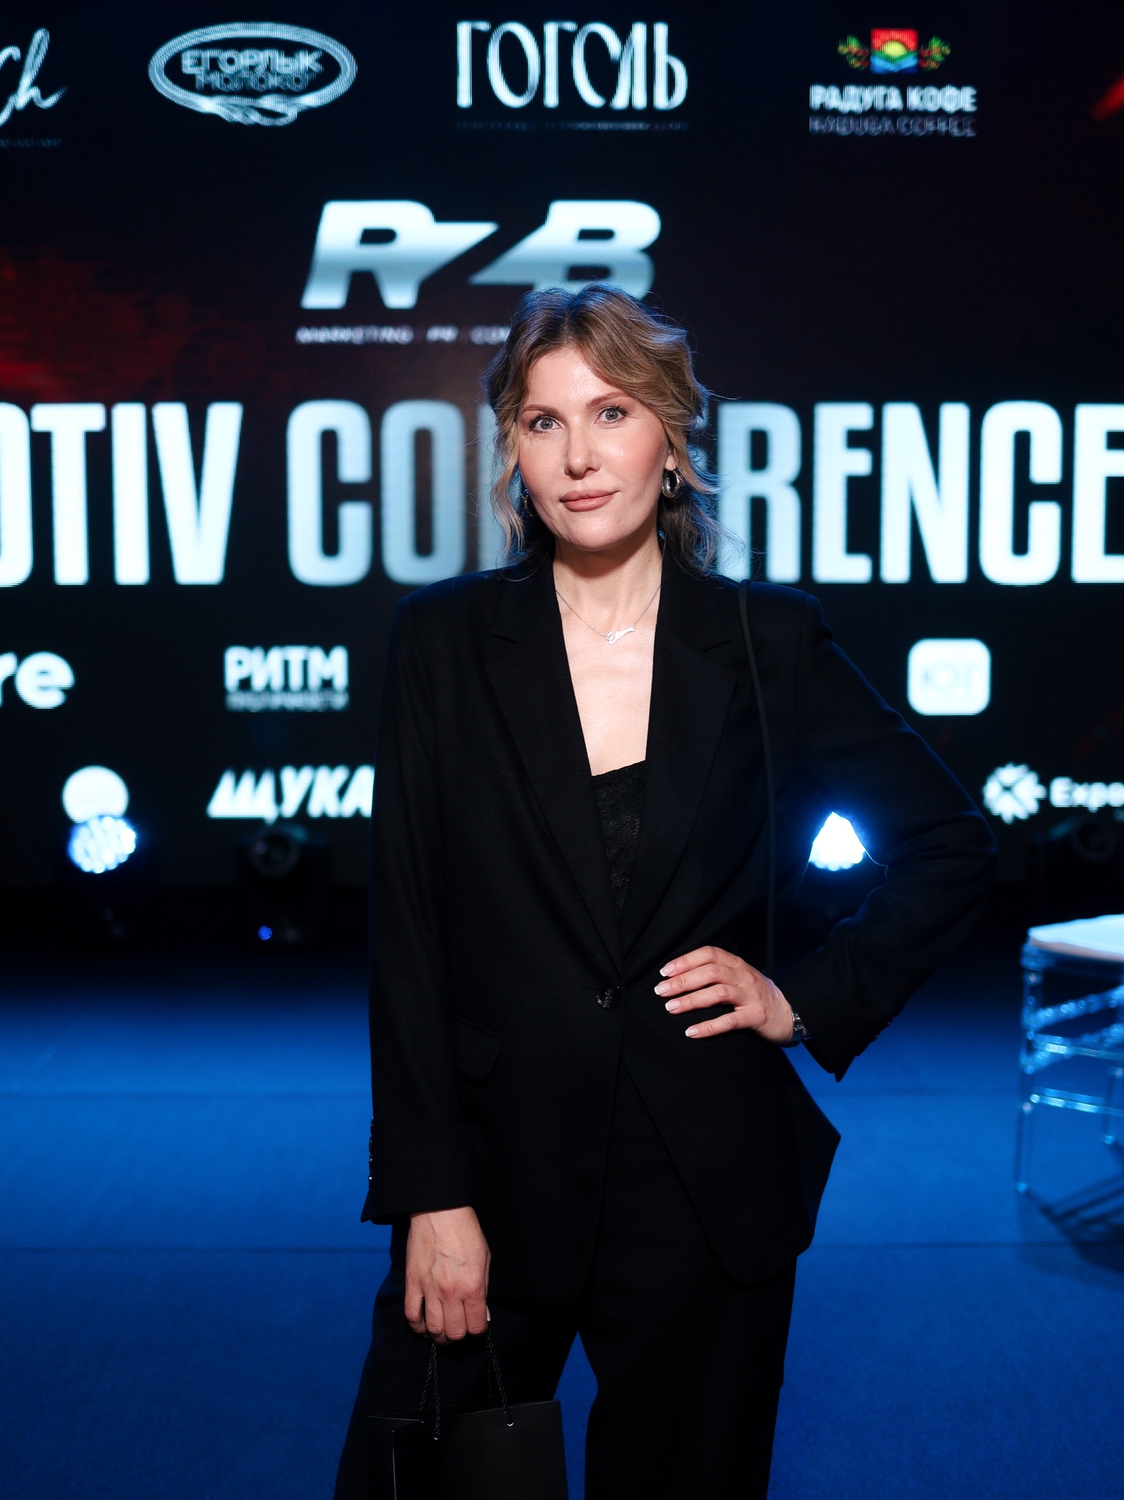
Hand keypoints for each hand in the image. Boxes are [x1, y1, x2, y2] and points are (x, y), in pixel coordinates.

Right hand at [405, 1206, 490, 1343]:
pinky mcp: (412, 1283)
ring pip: (433, 1329)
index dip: (478, 1331)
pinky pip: (411, 1315)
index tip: (477, 1326)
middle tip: (460, 1329)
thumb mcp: (485, 1258)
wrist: (440, 1211)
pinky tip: (423, 1326)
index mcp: (473, 1287)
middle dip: (459, 1336)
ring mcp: (429, 1290)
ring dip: (439, 1336)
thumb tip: (483, 1314)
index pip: (476, 1326)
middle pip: (454, 1333)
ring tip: (442, 1331)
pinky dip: (417, 1326)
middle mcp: (451, 1293)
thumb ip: (484, 1289)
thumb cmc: (466, 1231)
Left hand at [655, 945, 794, 1043]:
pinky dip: (709, 1026)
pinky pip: (729, 1021)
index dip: (686, 960)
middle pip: (711, 972)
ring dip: (692, 1000)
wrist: (788, 1014)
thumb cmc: (755, 994)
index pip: (709, 954)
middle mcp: (744, 976)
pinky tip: (691, 1032)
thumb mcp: (738, 977)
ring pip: (718, 993)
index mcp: (736, 964)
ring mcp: (751, 996)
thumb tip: (679, 975)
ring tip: (671, 1008)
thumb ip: (716, 972)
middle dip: (683, 981)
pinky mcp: (756, 1016)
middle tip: (661, 991)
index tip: (665, 972)